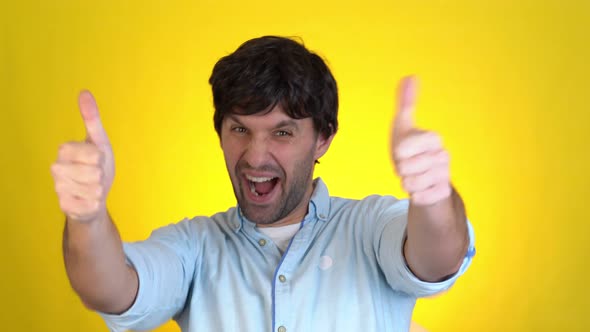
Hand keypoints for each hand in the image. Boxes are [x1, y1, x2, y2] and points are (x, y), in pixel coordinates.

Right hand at [51, 91, 114, 222]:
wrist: (92, 196)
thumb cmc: (96, 166)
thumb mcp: (99, 142)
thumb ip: (92, 119)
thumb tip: (84, 92)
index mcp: (65, 150)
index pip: (93, 153)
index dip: (100, 158)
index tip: (95, 159)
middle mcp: (57, 168)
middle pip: (94, 172)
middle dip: (101, 175)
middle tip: (94, 175)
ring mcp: (59, 189)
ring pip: (94, 189)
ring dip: (99, 189)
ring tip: (91, 187)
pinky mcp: (66, 207)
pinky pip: (92, 204)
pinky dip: (96, 202)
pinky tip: (88, 200)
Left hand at [391, 76, 450, 205]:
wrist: (423, 180)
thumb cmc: (410, 152)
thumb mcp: (403, 127)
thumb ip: (405, 103)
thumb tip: (410, 76)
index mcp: (434, 139)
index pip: (408, 146)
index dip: (400, 151)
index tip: (402, 151)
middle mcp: (444, 156)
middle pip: (406, 167)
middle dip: (400, 169)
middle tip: (407, 166)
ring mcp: (445, 176)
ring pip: (411, 184)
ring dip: (406, 183)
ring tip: (413, 177)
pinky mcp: (443, 194)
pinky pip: (418, 198)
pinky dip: (414, 195)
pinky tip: (421, 190)